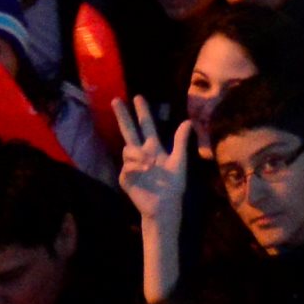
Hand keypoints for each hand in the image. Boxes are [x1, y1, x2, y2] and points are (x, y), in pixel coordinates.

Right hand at [113, 97, 194, 222]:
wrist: (167, 206)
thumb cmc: (173, 185)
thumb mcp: (179, 161)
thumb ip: (180, 142)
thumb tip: (188, 121)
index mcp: (154, 148)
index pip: (146, 126)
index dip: (142, 112)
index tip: (137, 97)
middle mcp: (141, 154)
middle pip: (129, 131)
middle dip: (123, 116)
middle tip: (116, 100)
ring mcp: (132, 166)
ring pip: (128, 150)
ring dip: (138, 154)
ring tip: (151, 163)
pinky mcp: (126, 179)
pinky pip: (126, 167)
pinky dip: (135, 166)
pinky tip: (144, 169)